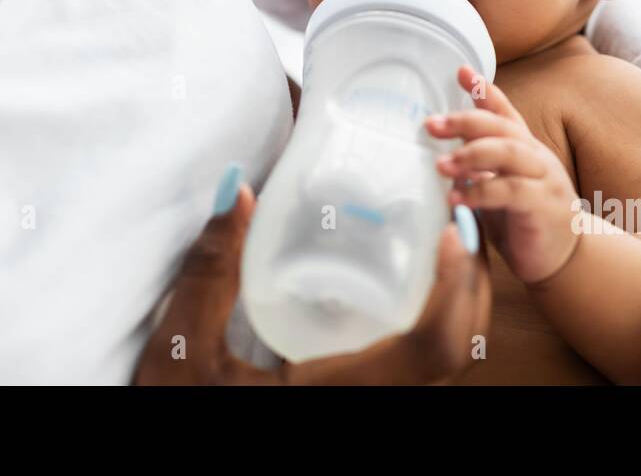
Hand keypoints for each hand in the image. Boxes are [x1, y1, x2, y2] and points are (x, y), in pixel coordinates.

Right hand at [133, 182, 491, 384]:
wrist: (171, 455)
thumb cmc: (179, 412)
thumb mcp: (183, 348)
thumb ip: (210, 272)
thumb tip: (240, 190)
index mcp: (340, 397)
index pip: (431, 347)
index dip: (453, 287)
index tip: (449, 230)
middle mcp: (373, 408)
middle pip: (458, 351)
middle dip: (470, 283)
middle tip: (455, 219)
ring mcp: (375, 410)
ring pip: (449, 362)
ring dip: (460, 302)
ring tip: (444, 241)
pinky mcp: (368, 404)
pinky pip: (427, 368)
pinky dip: (439, 322)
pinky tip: (415, 283)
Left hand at [425, 66, 579, 286]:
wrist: (565, 260)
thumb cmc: (524, 221)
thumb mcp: (500, 187)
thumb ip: (481, 167)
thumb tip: (444, 152)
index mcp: (525, 149)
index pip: (504, 112)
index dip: (484, 90)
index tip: (460, 71)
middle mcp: (536, 157)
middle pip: (501, 127)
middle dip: (464, 121)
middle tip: (431, 125)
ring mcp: (544, 179)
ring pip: (507, 153)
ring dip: (470, 155)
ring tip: (441, 166)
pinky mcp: (543, 205)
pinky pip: (510, 191)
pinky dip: (481, 192)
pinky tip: (457, 198)